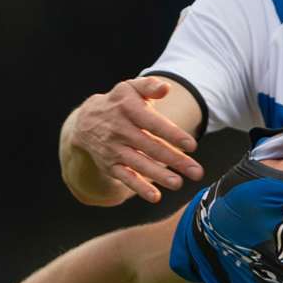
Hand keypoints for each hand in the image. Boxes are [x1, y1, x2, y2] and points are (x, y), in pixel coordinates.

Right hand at [67, 77, 202, 204]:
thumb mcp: (130, 88)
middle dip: (175, 160)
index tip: (192, 145)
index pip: (152, 123)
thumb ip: (149, 86)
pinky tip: (155, 196)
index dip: (172, 134)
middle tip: (196, 171)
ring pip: (139, 164)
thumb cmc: (118, 103)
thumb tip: (166, 88)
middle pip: (150, 147)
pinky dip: (139, 188)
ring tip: (178, 183)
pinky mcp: (110, 165)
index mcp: (127, 109)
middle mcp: (119, 130)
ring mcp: (114, 149)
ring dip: (159, 175)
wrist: (85, 121)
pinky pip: (125, 178)